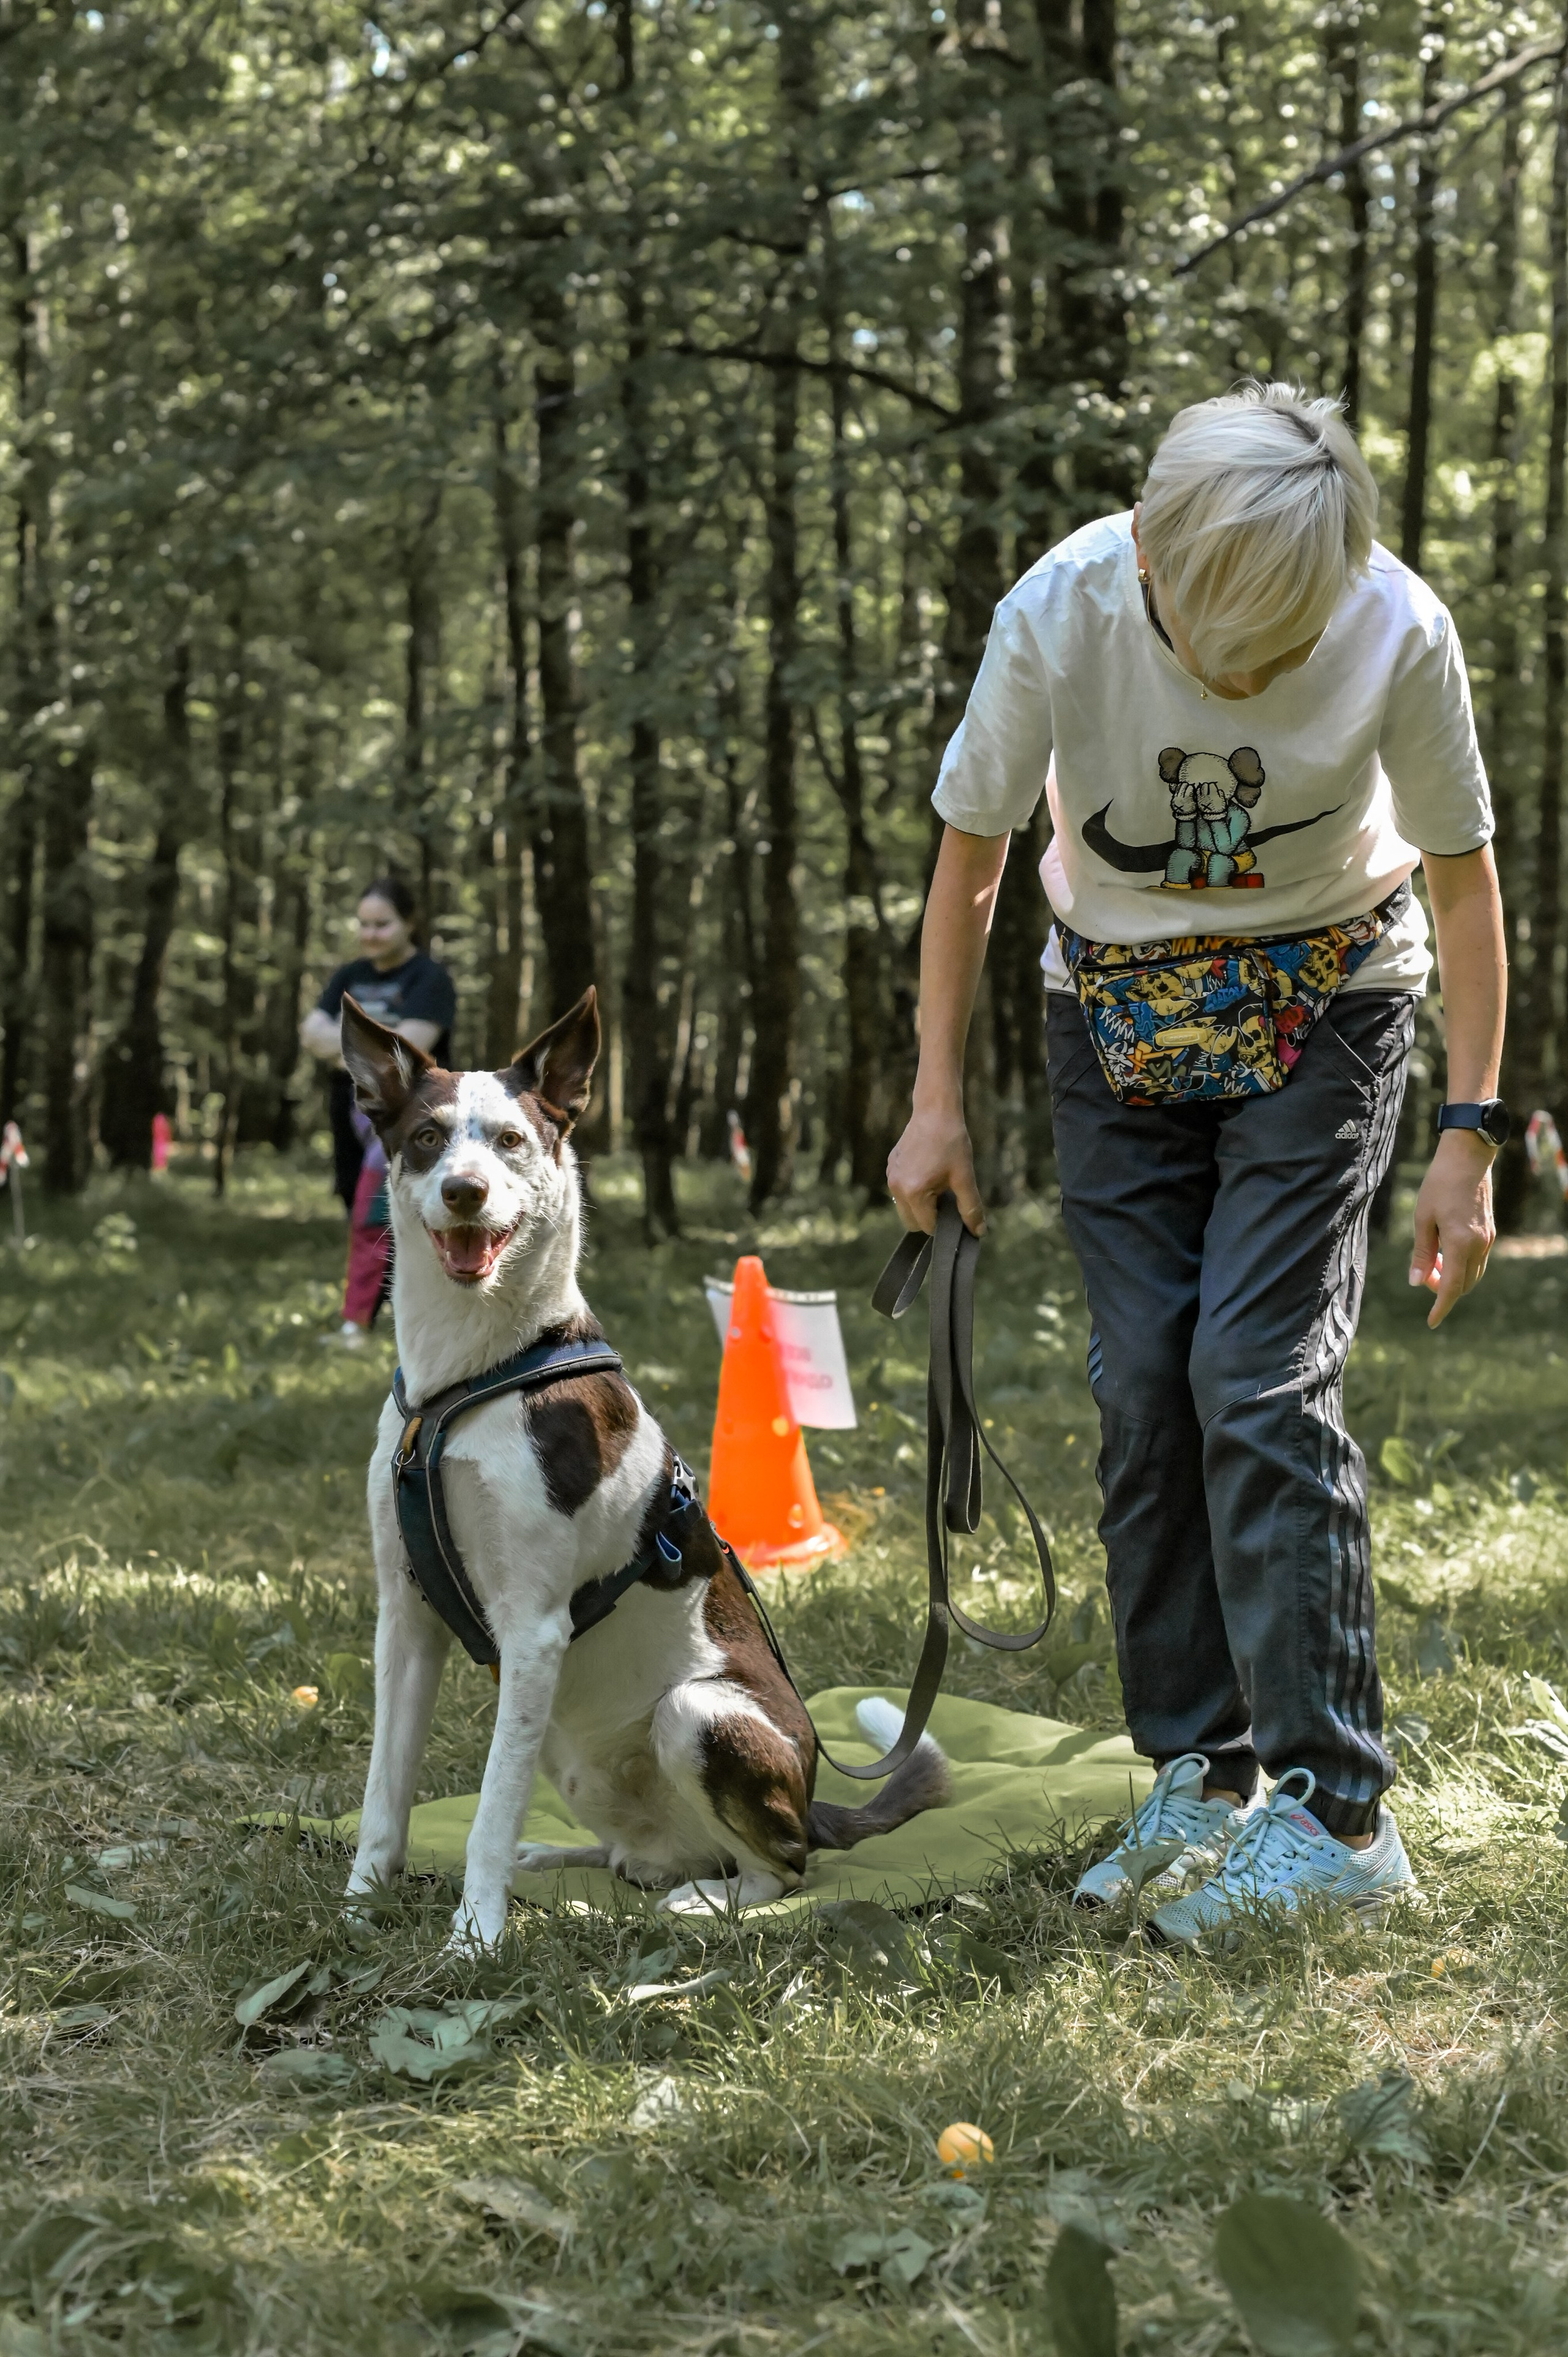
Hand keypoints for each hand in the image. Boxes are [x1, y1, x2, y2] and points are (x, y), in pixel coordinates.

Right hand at [887, 1102, 984, 1235]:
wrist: (935, 1111)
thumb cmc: (952, 1142)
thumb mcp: (965, 1176)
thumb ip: (971, 1207)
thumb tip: (978, 1232)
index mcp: (914, 1192)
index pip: (927, 1227)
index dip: (944, 1223)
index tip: (955, 1208)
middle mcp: (896, 1187)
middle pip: (911, 1223)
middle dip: (929, 1217)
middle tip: (946, 1197)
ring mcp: (890, 1177)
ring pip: (904, 1208)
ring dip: (920, 1205)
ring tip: (937, 1183)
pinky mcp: (890, 1167)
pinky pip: (900, 1191)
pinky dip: (913, 1190)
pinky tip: (927, 1171)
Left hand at [1409, 1131, 1495, 1328]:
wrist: (1468, 1157)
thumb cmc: (1439, 1184)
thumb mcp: (1422, 1219)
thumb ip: (1421, 1252)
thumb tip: (1416, 1282)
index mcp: (1461, 1243)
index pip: (1452, 1287)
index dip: (1441, 1307)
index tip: (1431, 1322)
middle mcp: (1479, 1245)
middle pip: (1464, 1284)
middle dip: (1444, 1290)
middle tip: (1421, 1278)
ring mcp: (1488, 1238)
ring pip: (1473, 1273)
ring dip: (1453, 1278)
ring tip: (1432, 1263)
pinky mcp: (1489, 1231)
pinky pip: (1477, 1260)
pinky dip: (1461, 1265)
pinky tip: (1444, 1252)